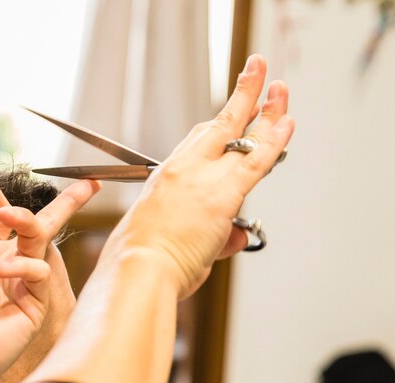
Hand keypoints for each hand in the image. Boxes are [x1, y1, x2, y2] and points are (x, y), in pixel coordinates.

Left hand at [0, 178, 99, 382]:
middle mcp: (4, 266)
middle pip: (40, 226)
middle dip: (65, 204)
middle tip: (88, 183)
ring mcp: (20, 285)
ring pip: (42, 241)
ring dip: (29, 221)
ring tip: (7, 215)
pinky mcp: (31, 306)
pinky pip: (38, 273)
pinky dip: (22, 264)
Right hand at [104, 54, 293, 298]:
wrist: (135, 267)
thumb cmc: (141, 260)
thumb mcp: (172, 242)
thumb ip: (213, 239)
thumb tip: (233, 240)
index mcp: (166, 177)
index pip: (198, 141)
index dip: (220, 123)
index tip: (231, 112)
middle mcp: (183, 169)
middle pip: (219, 125)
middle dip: (243, 99)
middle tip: (259, 76)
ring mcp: (202, 178)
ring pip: (241, 136)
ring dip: (266, 111)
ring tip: (281, 89)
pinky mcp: (223, 193)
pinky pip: (256, 161)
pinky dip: (274, 140)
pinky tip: (286, 122)